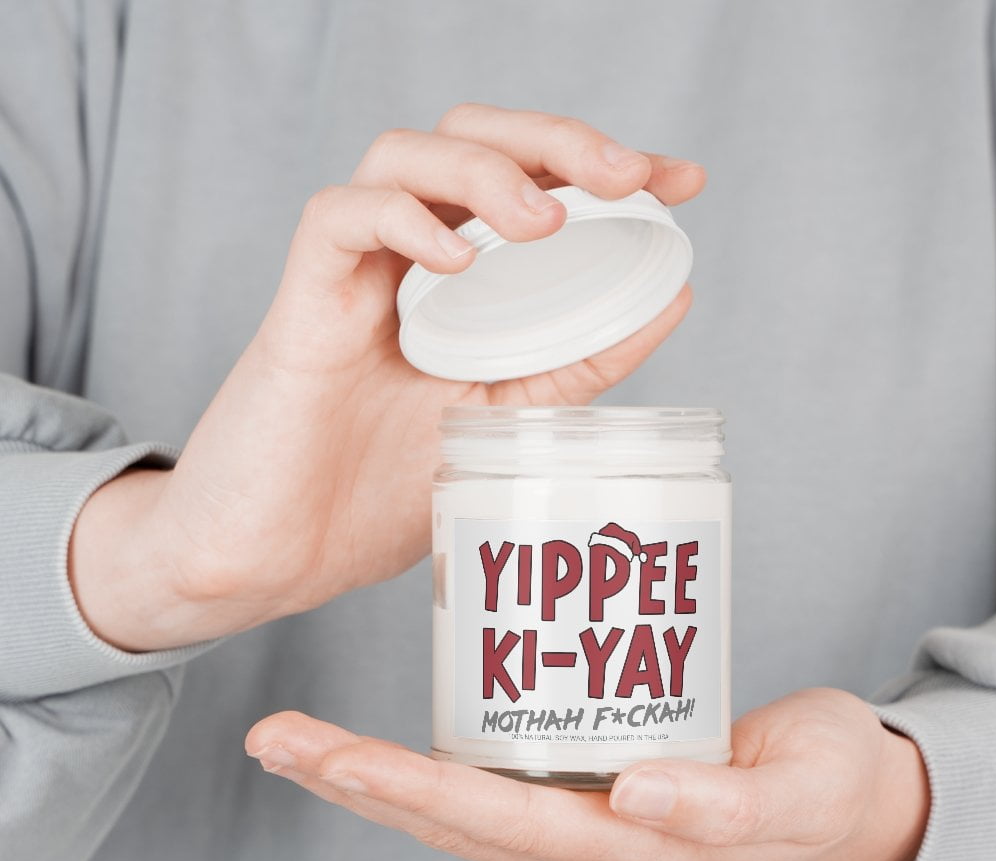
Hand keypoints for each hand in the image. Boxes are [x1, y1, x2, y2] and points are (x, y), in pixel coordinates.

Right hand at [70, 104, 704, 650]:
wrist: (282, 557)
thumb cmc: (376, 494)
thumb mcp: (505, 424)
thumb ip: (574, 364)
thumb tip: (670, 303)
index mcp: (460, 287)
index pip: (531, 184)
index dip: (605, 164)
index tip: (682, 180)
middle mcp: (407, 264)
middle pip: (473, 138)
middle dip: (557, 140)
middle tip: (628, 174)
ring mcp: (353, 279)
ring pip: (405, 156)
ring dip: (485, 170)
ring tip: (544, 223)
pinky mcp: (302, 305)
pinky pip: (339, 222)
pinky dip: (402, 221)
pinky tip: (455, 259)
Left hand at [244, 687, 929, 860]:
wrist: (843, 802)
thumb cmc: (822, 790)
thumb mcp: (795, 796)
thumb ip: (725, 807)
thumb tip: (642, 797)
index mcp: (626, 853)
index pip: (493, 824)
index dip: (410, 790)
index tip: (334, 757)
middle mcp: (583, 845)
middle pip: (447, 819)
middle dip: (354, 781)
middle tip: (272, 738)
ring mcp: (578, 822)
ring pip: (453, 806)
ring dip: (369, 778)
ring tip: (293, 740)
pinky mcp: (585, 787)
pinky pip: (489, 781)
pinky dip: (422, 763)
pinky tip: (377, 737)